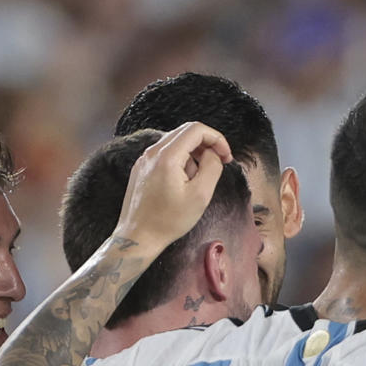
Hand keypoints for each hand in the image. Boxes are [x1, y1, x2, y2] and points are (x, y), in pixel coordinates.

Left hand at [116, 122, 234, 254]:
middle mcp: (153, 152)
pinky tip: (184, 183)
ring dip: (194, 155)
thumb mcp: (200, 195)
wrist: (138, 236)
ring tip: (198, 180)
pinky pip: (166, 154)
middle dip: (207, 145)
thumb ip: (212, 167)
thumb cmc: (169, 220)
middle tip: (219, 163)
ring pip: (176, 143)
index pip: (196, 129)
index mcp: (167, 156)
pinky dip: (181, 161)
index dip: (217, 139)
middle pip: (186, 132)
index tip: (226, 157)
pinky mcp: (142, 168)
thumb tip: (213, 154)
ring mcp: (145, 159)